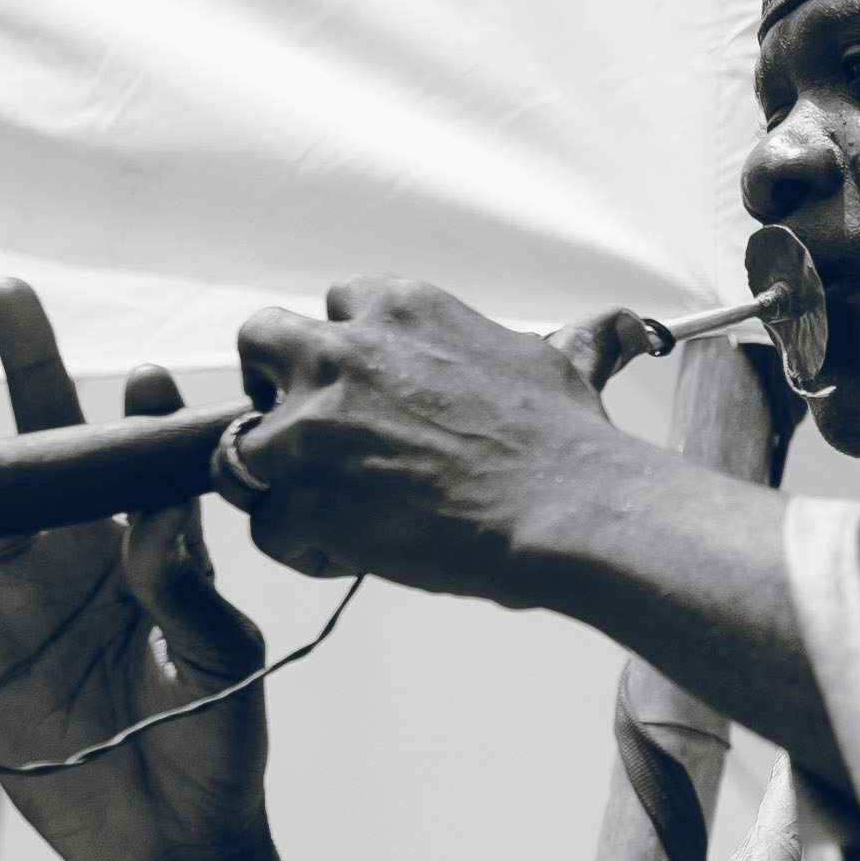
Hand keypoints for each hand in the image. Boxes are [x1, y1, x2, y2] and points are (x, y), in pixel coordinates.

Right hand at [0, 285, 271, 860]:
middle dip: (30, 372)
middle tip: (8, 296)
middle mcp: (85, 556)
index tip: (143, 376)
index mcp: (155, 551)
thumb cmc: (218, 749)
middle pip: (49, 449)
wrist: (170, 844)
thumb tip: (160, 523)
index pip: (143, 464)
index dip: (141, 418)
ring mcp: (22, 598)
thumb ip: (193, 594)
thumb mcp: (226, 667)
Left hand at [222, 283, 634, 601]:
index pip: (340, 305)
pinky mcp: (300, 498)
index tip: (370, 388)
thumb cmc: (567, 440)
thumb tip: (616, 327)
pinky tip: (360, 555)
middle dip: (271, 383)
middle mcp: (342, 352)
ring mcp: (311, 426)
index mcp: (400, 307)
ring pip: (242, 446)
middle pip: (260, 342)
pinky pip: (268, 529)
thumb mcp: (552, 362)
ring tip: (338, 511)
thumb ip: (547, 343)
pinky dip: (308, 548)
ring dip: (282, 479)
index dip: (348, 350)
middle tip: (311, 429)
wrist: (567, 507)